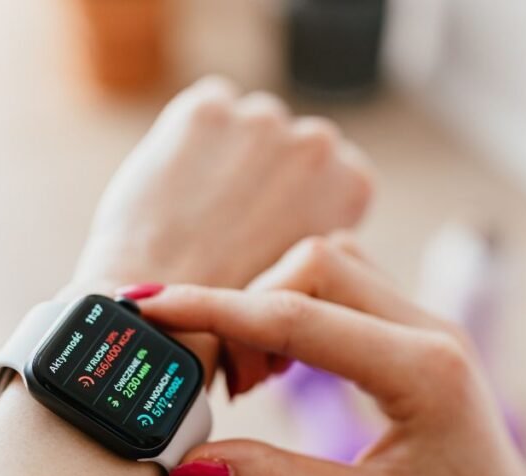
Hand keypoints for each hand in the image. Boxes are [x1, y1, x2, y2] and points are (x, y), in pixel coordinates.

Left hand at [66, 76, 374, 295]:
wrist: (170, 317)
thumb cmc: (237, 316)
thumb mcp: (311, 276)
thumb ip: (317, 231)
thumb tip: (300, 221)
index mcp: (355, 184)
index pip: (334, 170)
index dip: (299, 198)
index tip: (273, 225)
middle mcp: (319, 143)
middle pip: (292, 141)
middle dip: (266, 169)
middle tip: (231, 220)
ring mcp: (263, 120)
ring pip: (248, 122)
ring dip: (230, 150)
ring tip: (198, 207)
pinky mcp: (208, 109)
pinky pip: (206, 108)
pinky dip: (191, 136)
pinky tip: (178, 184)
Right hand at [136, 236, 525, 475]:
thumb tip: (186, 463)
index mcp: (423, 372)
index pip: (297, 317)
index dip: (214, 309)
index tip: (152, 306)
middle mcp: (430, 331)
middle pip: (318, 263)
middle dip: (250, 304)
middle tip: (227, 380)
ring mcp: (428, 326)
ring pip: (335, 265)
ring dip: (278, 301)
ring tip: (255, 375)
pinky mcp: (418, 335)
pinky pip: (351, 287)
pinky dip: (303, 308)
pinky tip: (285, 361)